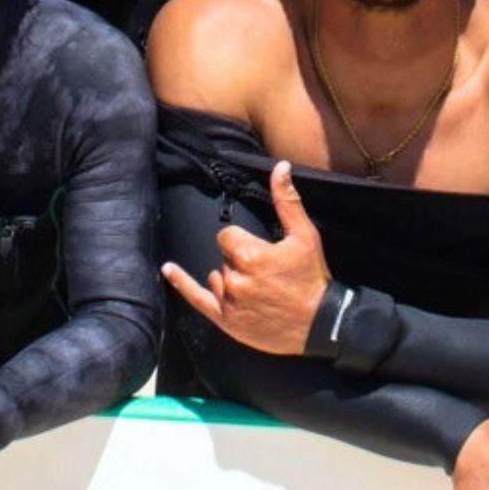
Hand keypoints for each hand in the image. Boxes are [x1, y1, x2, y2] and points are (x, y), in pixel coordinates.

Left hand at [161, 160, 330, 355]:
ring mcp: (228, 302)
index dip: (243, 241)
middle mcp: (234, 279)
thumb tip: (280, 167)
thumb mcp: (305, 235)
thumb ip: (287, 201)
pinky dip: (181, 283)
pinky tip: (168, 270)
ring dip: (230, 279)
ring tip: (258, 289)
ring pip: (216, 278)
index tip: (262, 251)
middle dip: (240, 261)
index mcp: (249, 255)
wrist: (320, 323)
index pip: (227, 236)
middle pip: (223, 258)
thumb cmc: (312, 277)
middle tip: (267, 273)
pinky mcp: (225, 321)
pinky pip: (196, 298)